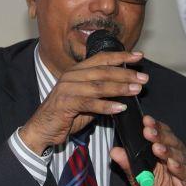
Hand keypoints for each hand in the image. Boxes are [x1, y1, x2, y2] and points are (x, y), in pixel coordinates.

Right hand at [19, 51, 147, 154]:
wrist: (42, 129)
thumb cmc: (66, 114)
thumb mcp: (86, 100)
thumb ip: (101, 93)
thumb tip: (123, 89)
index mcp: (77, 71)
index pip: (101, 58)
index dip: (121, 56)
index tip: (139, 56)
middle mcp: (72, 76)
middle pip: (103, 71)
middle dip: (125, 73)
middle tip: (143, 78)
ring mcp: (67, 89)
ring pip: (98, 85)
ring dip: (120, 87)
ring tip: (136, 90)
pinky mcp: (66, 104)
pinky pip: (90, 103)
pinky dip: (106, 105)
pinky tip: (120, 107)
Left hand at [110, 115, 185, 185]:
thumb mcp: (136, 178)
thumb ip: (127, 164)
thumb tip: (114, 151)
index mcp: (165, 151)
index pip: (162, 134)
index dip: (155, 126)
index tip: (145, 120)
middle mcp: (177, 156)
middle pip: (171, 142)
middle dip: (159, 135)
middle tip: (148, 131)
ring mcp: (185, 169)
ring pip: (179, 156)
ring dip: (168, 151)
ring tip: (157, 148)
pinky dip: (179, 168)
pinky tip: (172, 164)